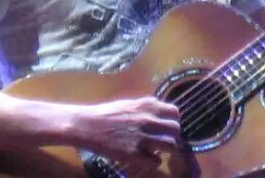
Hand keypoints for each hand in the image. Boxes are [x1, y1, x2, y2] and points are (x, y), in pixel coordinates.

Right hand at [71, 96, 185, 173]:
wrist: (88, 125)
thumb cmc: (107, 113)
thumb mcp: (130, 104)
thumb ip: (147, 107)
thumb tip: (161, 111)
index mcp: (147, 105)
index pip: (174, 112)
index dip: (173, 120)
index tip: (168, 125)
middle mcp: (148, 120)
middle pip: (176, 130)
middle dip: (173, 135)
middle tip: (166, 139)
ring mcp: (143, 137)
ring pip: (170, 146)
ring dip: (166, 149)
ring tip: (159, 150)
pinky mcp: (135, 154)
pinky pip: (156, 161)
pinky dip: (154, 161)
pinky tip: (147, 158)